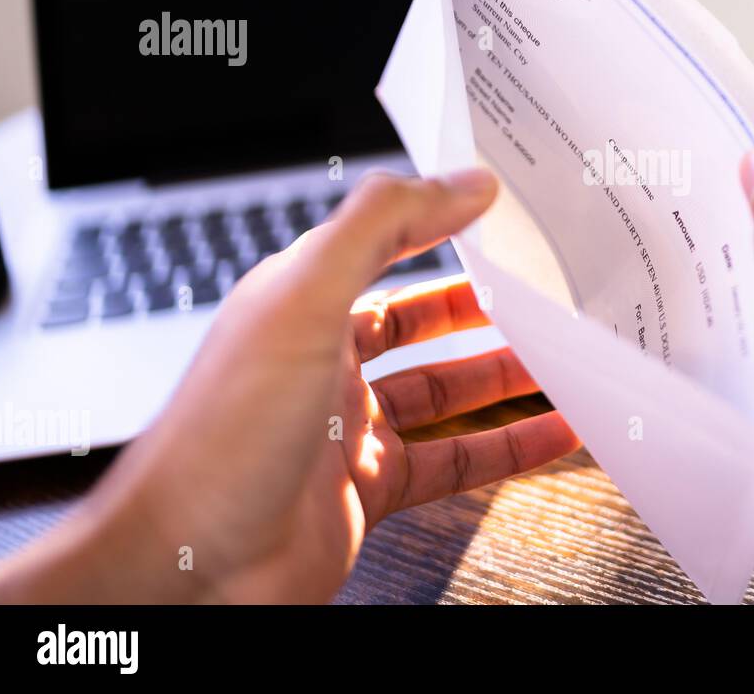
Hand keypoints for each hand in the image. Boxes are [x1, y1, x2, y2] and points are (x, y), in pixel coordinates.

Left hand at [0, 171, 578, 602]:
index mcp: (300, 303)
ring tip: (563, 359)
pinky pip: (453, 459)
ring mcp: (347, 428)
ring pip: (443, 391)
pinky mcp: (368, 489)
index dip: (436, 220)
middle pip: (418, 321)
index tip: (495, 207)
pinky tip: (549, 437)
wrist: (190, 570)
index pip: (379, 244)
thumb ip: (380, 227)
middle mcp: (323, 361)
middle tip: (537, 292)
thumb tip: (460, 183)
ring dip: (504, 376)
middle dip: (481, 305)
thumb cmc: (222, 437)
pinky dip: (507, 448)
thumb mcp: (304, 299)